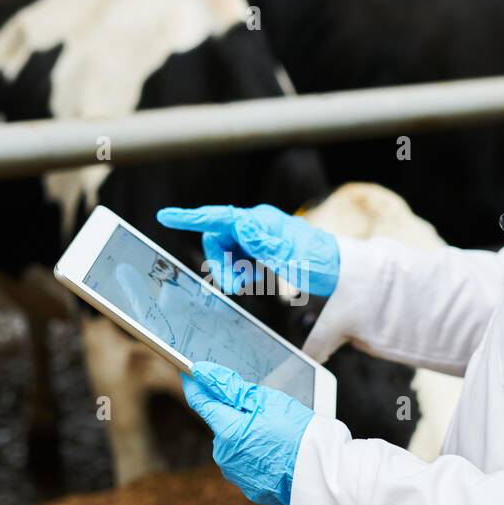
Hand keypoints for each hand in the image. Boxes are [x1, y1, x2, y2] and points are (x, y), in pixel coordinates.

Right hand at [157, 204, 339, 296]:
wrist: (338, 271)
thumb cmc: (316, 262)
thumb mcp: (290, 254)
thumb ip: (263, 240)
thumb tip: (239, 223)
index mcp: (259, 221)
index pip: (219, 217)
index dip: (190, 217)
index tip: (165, 217)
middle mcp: (255, 225)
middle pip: (217, 239)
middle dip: (219, 264)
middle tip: (233, 287)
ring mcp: (257, 237)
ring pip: (225, 252)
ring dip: (229, 271)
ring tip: (247, 285)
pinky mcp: (259, 250)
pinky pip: (237, 260)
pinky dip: (239, 272)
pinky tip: (253, 281)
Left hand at [181, 361, 315, 504]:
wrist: (322, 472)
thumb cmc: (298, 431)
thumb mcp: (265, 400)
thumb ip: (229, 387)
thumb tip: (202, 372)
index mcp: (226, 430)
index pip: (201, 402)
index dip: (197, 386)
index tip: (192, 373)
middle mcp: (224, 455)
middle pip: (222, 424)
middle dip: (236, 415)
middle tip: (264, 412)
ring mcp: (236, 474)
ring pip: (235, 445)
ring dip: (248, 437)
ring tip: (277, 436)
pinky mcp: (250, 488)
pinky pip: (247, 464)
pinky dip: (258, 456)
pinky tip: (278, 453)